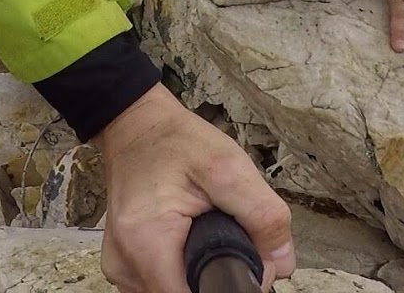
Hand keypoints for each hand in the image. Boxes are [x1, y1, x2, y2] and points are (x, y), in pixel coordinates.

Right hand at [94, 83, 293, 291]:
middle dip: (215, 277)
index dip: (227, 285)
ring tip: (205, 231)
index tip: (244, 256)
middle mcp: (125, 263)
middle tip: (227, 233)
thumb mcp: (228, 165)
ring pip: (174, 292)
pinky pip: (162, 284)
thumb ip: (262, 214)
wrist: (139, 127)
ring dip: (198, 274)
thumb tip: (283, 262)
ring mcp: (120, 268)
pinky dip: (182, 269)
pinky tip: (189, 241)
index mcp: (147, 241)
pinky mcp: (124, 265)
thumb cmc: (176, 142)